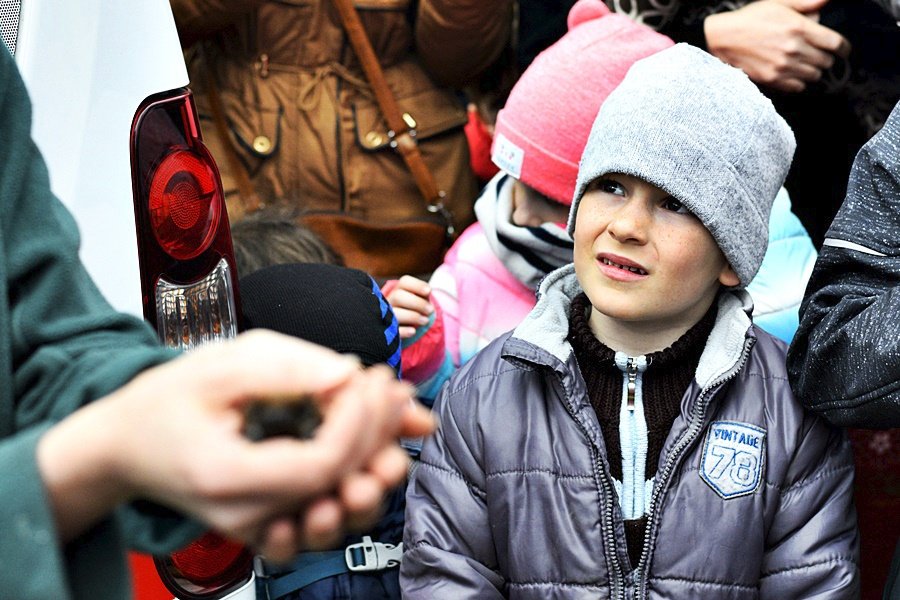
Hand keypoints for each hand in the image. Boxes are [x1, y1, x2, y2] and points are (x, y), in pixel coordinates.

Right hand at [37, 331, 433, 560]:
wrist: (127, 445)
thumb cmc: (167, 400)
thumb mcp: (220, 365)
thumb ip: (287, 367)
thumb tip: (349, 373)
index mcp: (227, 475)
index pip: (320, 462)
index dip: (359, 420)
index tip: (367, 377)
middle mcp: (244, 515)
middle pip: (337, 491)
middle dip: (378, 436)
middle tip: (390, 389)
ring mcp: (256, 526)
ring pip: (338, 513)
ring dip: (376, 468)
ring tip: (392, 423)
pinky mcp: (266, 523)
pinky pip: (320, 518)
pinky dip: (352, 485)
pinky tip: (371, 455)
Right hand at [383, 275, 434, 338]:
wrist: (403, 326)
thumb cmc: (415, 309)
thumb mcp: (420, 300)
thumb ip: (424, 295)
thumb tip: (427, 292)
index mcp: (398, 290)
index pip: (405, 282)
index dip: (417, 285)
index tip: (429, 291)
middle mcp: (388, 301)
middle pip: (398, 296)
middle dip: (417, 303)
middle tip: (430, 310)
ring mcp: (385, 316)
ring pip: (395, 313)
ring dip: (413, 316)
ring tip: (425, 321)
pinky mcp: (387, 331)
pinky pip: (393, 330)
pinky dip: (403, 331)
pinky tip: (413, 331)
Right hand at [704, 0, 850, 92]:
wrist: (723, 38)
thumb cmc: (751, 19)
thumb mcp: (780, 3)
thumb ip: (807, 3)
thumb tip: (827, 2)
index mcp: (799, 28)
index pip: (836, 43)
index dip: (845, 49)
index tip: (844, 51)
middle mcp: (794, 49)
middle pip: (827, 61)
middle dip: (827, 58)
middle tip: (819, 54)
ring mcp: (783, 66)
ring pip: (814, 76)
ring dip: (814, 70)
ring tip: (806, 64)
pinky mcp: (772, 79)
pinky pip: (798, 87)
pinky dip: (800, 82)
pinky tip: (794, 74)